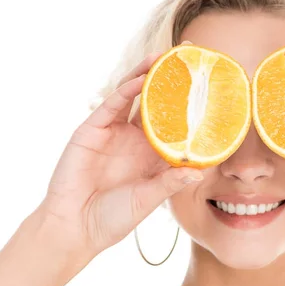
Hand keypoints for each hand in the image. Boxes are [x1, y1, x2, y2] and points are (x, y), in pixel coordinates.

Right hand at [37, 54, 202, 256]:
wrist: (74, 229)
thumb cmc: (113, 219)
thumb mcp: (148, 200)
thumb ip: (170, 183)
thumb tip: (199, 171)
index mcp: (152, 155)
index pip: (176, 124)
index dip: (191, 106)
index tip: (210, 89)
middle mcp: (135, 139)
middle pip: (156, 102)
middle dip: (170, 80)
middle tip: (189, 57)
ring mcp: (113, 132)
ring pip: (133, 96)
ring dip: (147, 75)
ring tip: (164, 57)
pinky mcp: (92, 131)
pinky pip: (112, 105)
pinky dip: (126, 90)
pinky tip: (141, 79)